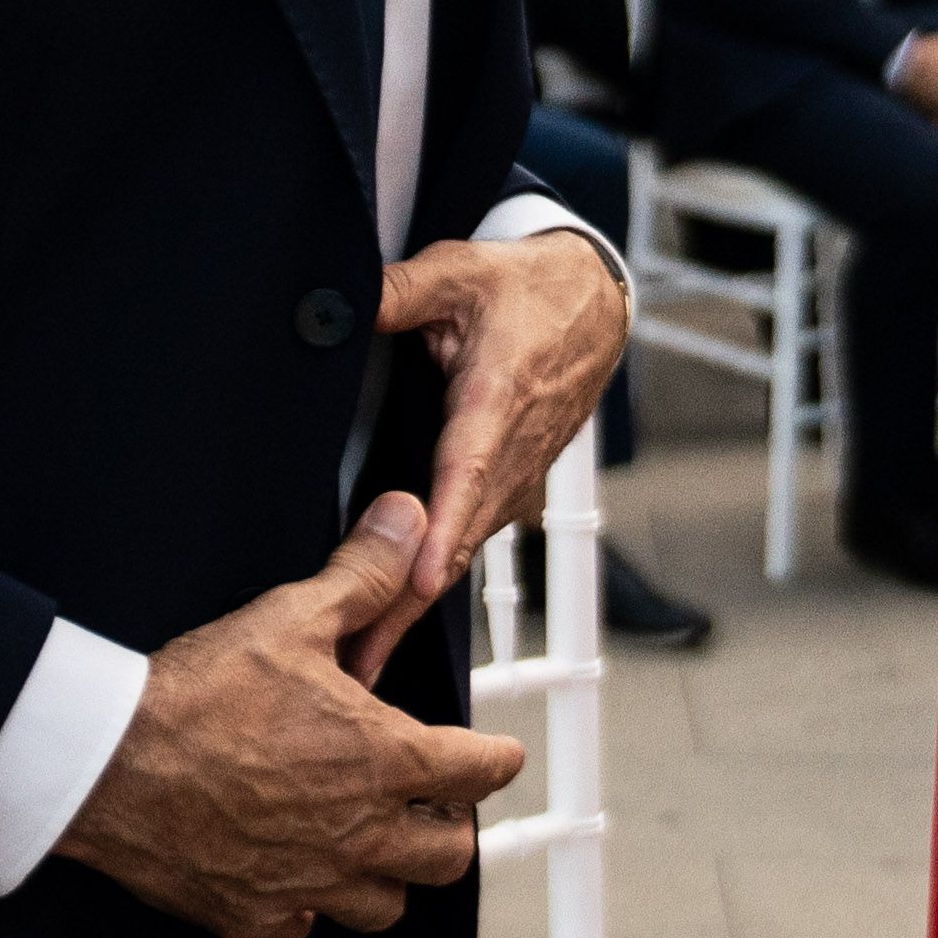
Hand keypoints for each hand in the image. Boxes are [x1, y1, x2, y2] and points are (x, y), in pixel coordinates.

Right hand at [55, 502, 526, 937]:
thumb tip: (409, 521)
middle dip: (451, 826)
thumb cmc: (198, 695)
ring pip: (385, 907)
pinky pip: (306, 926)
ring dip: (389, 874)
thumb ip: (364, 574)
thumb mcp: (291, 617)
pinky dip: (311, 904)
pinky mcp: (252, 914)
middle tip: (432, 800)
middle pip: (448, 856)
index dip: (498, 758)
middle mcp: (357, 834)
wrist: (107, 764)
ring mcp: (307, 882)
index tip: (500, 754)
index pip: (479, 772)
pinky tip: (295, 871)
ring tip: (370, 840)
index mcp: (382, 760)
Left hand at [377, 226, 629, 624]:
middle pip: (457, 540)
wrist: (593, 306)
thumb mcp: (458, 271)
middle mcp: (511, 452)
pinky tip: (395, 620)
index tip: (413, 580)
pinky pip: (470, 540)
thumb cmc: (526, 291)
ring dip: (415, 606)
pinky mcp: (512, 489)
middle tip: (358, 666)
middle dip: (407, 606)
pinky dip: (434, 582)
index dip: (440, 530)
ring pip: (463, 550)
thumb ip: (400, 290)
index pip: (465, 474)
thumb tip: (344, 298)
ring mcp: (516, 477)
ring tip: (365, 662)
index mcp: (496, 399)